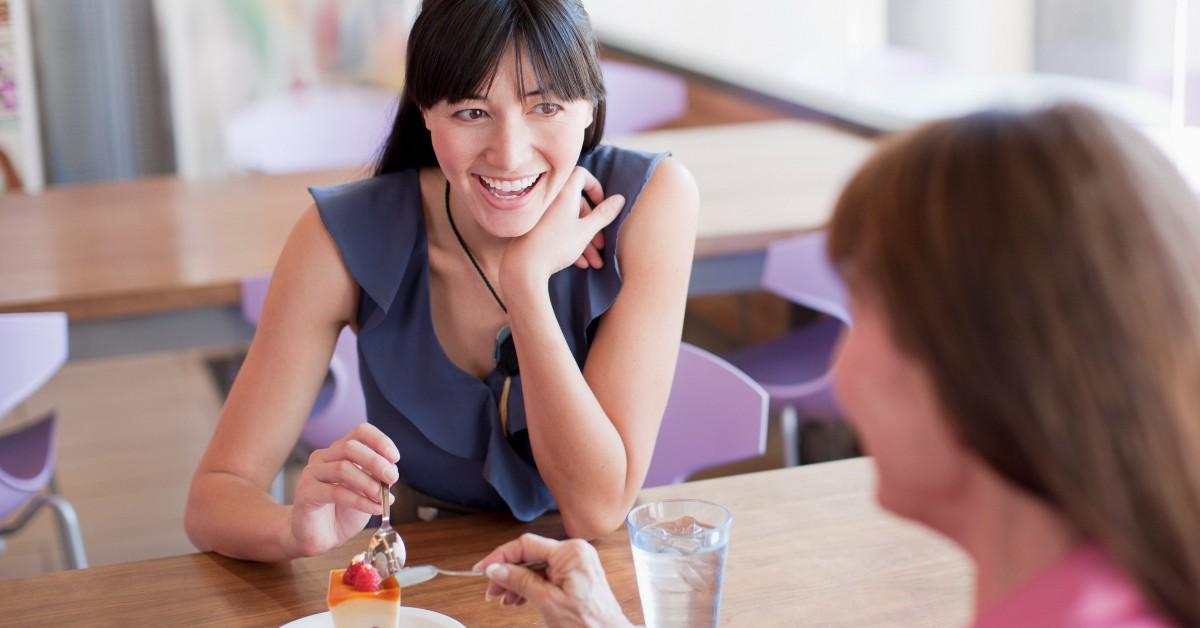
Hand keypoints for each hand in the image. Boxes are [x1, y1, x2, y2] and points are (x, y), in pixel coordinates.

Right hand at [289, 423, 399, 555]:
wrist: (323, 537)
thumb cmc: (345, 511)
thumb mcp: (368, 491)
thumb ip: (377, 477)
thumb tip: (391, 470)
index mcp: (340, 451)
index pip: (360, 432)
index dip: (380, 441)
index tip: (395, 458)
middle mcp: (324, 457)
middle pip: (351, 447)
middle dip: (376, 462)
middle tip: (393, 478)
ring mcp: (312, 473)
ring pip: (343, 468)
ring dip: (369, 483)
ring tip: (382, 499)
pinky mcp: (305, 493)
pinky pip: (335, 492)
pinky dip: (360, 501)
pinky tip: (374, 509)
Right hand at [473, 533, 631, 627]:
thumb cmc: (588, 623)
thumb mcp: (546, 602)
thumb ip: (519, 581)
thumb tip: (496, 569)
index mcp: (570, 552)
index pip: (526, 544)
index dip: (500, 557)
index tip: (483, 569)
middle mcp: (575, 552)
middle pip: (530, 554)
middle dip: (508, 572)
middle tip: (491, 590)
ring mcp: (577, 563)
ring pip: (537, 565)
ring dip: (517, 581)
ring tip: (504, 598)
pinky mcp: (576, 575)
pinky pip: (548, 574)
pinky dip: (531, 585)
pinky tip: (519, 598)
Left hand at [504, 166, 625, 281]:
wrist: (523, 268)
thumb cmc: (556, 246)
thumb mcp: (586, 230)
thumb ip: (604, 214)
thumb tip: (620, 199)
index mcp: (563, 192)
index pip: (582, 175)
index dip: (595, 187)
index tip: (602, 204)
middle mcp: (551, 199)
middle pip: (577, 203)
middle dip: (593, 225)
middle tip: (601, 244)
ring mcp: (541, 214)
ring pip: (568, 220)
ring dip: (584, 239)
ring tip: (595, 261)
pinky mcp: (533, 229)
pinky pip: (556, 229)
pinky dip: (569, 242)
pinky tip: (579, 262)